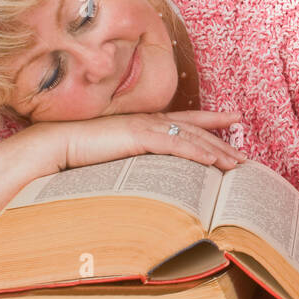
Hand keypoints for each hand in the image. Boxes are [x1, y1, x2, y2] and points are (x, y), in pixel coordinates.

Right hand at [35, 110, 247, 172]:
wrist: (53, 145)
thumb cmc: (78, 154)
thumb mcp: (113, 158)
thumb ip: (133, 163)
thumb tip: (148, 180)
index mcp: (144, 124)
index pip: (185, 120)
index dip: (212, 120)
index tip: (233, 118)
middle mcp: (149, 121)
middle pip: (195, 131)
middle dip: (222, 142)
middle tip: (245, 156)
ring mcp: (145, 127)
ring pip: (191, 139)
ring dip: (217, 152)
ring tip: (237, 165)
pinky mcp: (138, 137)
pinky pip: (175, 145)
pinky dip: (197, 153)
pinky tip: (213, 162)